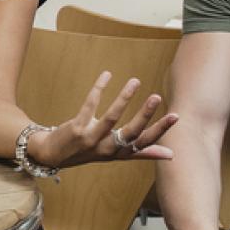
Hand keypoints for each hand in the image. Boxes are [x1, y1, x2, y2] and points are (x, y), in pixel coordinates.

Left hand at [34, 72, 179, 169]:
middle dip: (145, 115)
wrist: (54, 154)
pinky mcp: (76, 128)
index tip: (176, 116)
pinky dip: (98, 89)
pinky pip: (89, 106)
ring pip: (111, 118)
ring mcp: (91, 139)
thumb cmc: (89, 151)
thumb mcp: (117, 154)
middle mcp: (107, 149)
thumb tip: (172, 155)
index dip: (160, 130)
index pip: (144, 143)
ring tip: (136, 81)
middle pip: (130, 132)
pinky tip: (106, 75)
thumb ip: (143, 152)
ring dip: (124, 98)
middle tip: (157, 97)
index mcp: (120, 153)